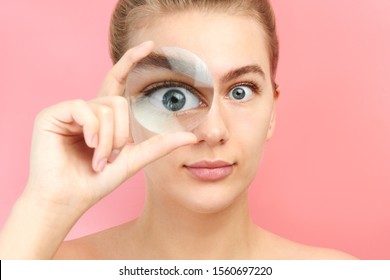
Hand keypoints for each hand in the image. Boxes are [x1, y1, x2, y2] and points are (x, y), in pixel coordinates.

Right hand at [25, 41, 196, 214]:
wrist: (69, 199)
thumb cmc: (97, 181)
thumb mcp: (133, 160)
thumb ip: (160, 145)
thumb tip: (192, 137)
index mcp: (104, 117)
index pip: (118, 81)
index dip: (131, 61)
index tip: (150, 44)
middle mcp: (88, 109)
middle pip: (118, 101)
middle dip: (121, 134)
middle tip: (112, 157)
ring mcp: (70, 110)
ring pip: (104, 107)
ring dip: (107, 140)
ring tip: (99, 160)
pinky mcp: (53, 113)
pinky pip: (83, 108)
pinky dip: (92, 130)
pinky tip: (86, 145)